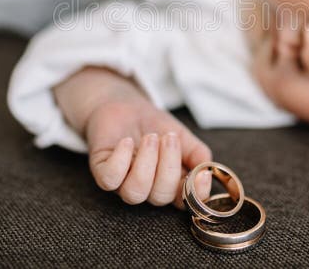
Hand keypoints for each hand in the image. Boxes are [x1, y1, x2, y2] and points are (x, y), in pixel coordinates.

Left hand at [53, 67, 211, 207]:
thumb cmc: (153, 126)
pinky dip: (120, 160)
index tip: (202, 174)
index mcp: (170, 184)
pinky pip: (109, 179)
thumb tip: (207, 169)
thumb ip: (197, 153)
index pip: (186, 201)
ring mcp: (123, 183)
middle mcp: (148, 188)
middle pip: (160, 197)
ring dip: (146, 164)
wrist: (124, 106)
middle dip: (168, 166)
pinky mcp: (102, 172)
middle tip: (169, 138)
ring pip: (135, 192)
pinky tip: (127, 142)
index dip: (195, 194)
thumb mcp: (182, 135)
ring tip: (150, 138)